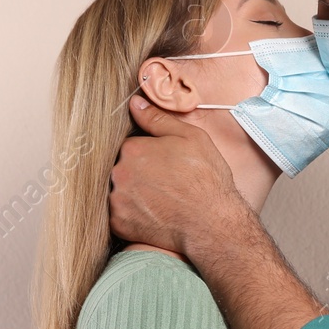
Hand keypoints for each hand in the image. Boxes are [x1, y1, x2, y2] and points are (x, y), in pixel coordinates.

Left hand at [109, 97, 243, 252]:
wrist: (211, 223)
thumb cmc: (206, 179)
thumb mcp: (191, 138)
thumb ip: (158, 119)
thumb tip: (134, 104)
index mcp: (133, 148)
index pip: (132, 148)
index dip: (150, 156)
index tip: (167, 167)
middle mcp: (119, 172)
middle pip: (124, 169)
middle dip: (140, 175)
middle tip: (166, 185)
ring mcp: (117, 200)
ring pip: (121, 192)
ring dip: (135, 195)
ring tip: (161, 202)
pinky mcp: (119, 224)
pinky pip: (121, 216)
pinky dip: (134, 216)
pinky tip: (155, 215)